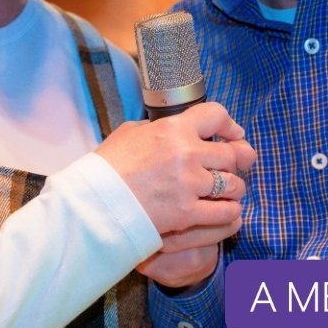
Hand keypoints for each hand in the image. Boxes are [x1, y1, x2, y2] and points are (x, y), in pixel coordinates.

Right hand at [96, 102, 255, 236]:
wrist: (93, 204)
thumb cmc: (107, 168)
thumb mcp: (130, 134)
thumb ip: (156, 128)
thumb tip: (171, 127)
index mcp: (172, 128)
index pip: (216, 115)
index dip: (229, 125)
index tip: (233, 135)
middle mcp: (186, 153)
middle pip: (231, 153)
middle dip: (234, 162)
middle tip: (231, 169)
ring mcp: (189, 184)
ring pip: (234, 184)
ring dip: (233, 189)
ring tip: (226, 193)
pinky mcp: (188, 212)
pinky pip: (226, 211)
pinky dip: (230, 211)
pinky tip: (225, 210)